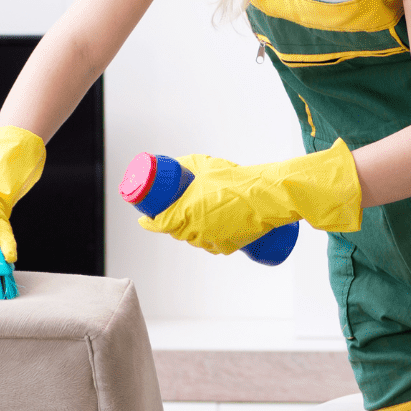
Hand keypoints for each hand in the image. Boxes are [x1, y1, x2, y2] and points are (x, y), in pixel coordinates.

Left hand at [139, 140, 362, 255]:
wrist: (266, 197)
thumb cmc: (236, 179)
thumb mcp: (207, 165)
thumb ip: (188, 165)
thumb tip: (175, 164)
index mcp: (186, 212)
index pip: (160, 223)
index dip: (150, 222)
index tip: (144, 219)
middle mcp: (196, 230)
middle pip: (176, 232)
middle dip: (171, 224)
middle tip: (170, 214)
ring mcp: (212, 241)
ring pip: (194, 239)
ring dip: (190, 231)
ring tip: (192, 219)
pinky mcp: (228, 246)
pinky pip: (212, 244)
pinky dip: (208, 238)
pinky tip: (210, 230)